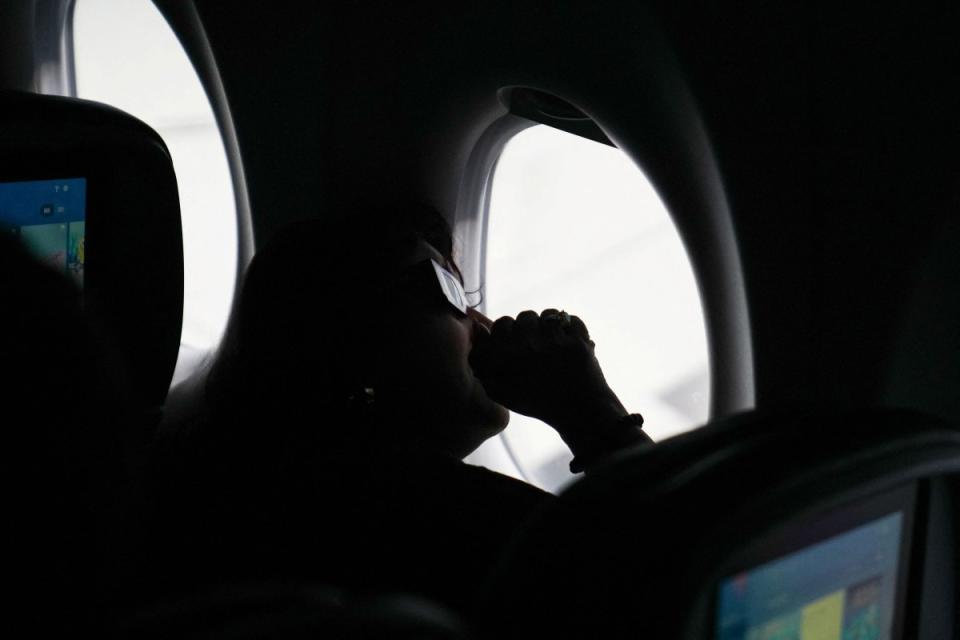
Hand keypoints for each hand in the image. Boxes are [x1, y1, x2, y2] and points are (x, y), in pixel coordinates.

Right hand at [469, 309, 627, 451]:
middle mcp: (529, 344)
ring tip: (553, 342)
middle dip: (529, 328)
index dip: (508, 331)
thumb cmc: (536, 402)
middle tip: (535, 344)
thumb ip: (483, 361)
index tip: (515, 342)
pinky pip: (570, 319)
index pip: (502, 323)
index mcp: (508, 355)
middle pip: (525, 316)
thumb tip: (479, 332)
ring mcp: (556, 341)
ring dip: (549, 325)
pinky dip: (570, 327)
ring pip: (548, 315)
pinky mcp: (579, 340)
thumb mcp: (499, 389)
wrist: (576, 412)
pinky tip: (567, 341)